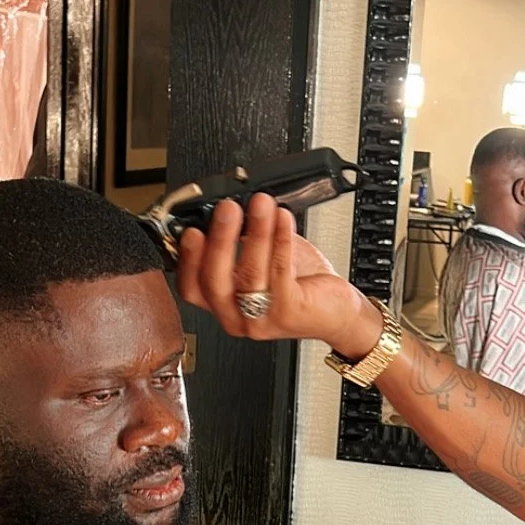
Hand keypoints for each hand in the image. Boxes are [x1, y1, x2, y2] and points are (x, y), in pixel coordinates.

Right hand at [175, 193, 383, 359]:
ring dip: (256, 233)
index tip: (193, 230)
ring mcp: (261, 319)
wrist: (337, 311)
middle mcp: (236, 317)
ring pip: (249, 273)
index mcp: (223, 304)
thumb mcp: (260, 261)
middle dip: (219, 240)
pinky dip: (280, 240)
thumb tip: (231, 208)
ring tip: (262, 205)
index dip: (187, 260)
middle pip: (214, 281)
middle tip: (228, 209)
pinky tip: (282, 219)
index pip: (191, 288)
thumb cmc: (299, 286)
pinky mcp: (288, 313)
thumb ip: (241, 242)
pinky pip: (279, 272)